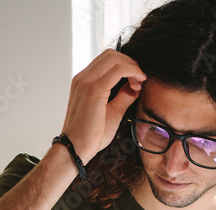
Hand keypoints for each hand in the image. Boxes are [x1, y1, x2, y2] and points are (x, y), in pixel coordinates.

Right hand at [60, 48, 145, 163]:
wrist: (75, 149)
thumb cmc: (90, 135)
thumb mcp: (112, 112)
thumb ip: (123, 97)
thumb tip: (135, 86)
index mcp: (84, 82)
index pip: (107, 60)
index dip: (126, 66)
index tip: (136, 82)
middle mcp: (83, 77)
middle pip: (112, 54)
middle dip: (130, 63)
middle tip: (140, 80)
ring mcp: (86, 81)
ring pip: (115, 58)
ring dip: (132, 67)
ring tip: (139, 83)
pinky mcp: (93, 89)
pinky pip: (118, 69)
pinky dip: (132, 72)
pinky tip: (138, 84)